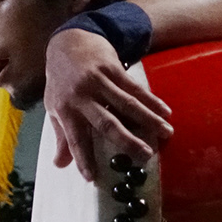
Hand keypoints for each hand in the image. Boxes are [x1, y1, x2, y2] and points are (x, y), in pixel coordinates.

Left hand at [44, 28, 172, 183]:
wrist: (67, 43)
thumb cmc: (61, 81)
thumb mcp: (54, 107)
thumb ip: (61, 136)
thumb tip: (60, 165)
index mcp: (65, 110)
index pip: (74, 140)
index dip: (82, 159)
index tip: (92, 178)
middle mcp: (81, 97)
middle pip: (106, 123)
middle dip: (126, 141)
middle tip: (145, 156)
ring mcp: (98, 82)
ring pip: (126, 105)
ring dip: (148, 120)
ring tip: (166, 134)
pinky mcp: (112, 69)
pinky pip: (135, 88)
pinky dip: (152, 101)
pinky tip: (165, 112)